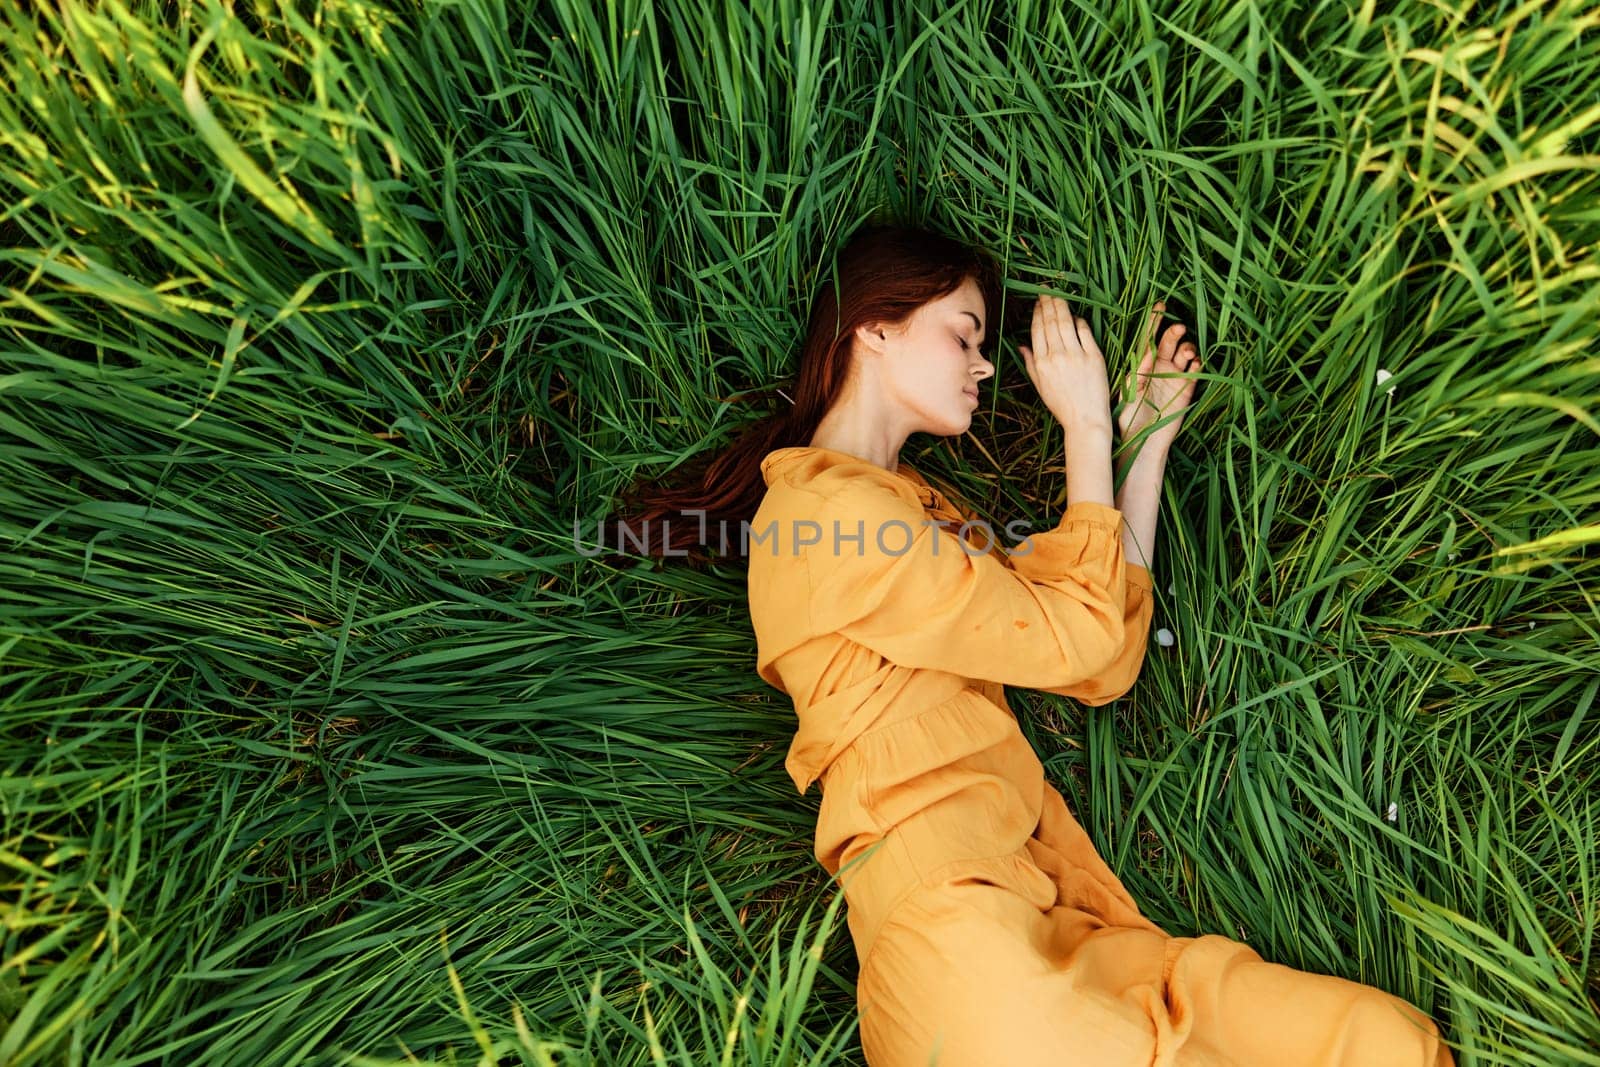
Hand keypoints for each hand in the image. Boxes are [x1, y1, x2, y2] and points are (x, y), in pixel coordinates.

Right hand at [1017, 293, 1111, 430]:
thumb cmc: (1062, 405)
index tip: (1038, 303)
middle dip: (1048, 303)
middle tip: (1047, 291)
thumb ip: (1030, 364)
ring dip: (1061, 306)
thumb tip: (1021, 346)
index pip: (1038, 330)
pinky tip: (1076, 316)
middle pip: (1051, 322)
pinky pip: (1085, 331)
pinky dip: (1079, 321)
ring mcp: (1076, 355)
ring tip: (1058, 296)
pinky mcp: (1094, 356)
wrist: (1085, 419)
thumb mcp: (1040, 386)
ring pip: (1066, 323)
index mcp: (1041, 363)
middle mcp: (1057, 356)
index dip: (1038, 313)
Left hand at [1115, 301, 1201, 453]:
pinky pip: (1194, 374)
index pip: (1149, 339)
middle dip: (1173, 333)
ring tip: (1186, 352)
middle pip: (1169, 343)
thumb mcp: (1128, 390)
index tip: (1159, 307)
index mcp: (1142, 365)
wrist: (1140, 442)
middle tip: (1176, 328)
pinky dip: (1197, 366)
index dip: (1154, 323)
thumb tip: (1149, 352)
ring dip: (1187, 348)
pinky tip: (1195, 364)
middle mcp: (1159, 368)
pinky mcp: (1186, 391)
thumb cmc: (1127, 418)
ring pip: (1185, 355)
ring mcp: (1174, 378)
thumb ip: (1138, 371)